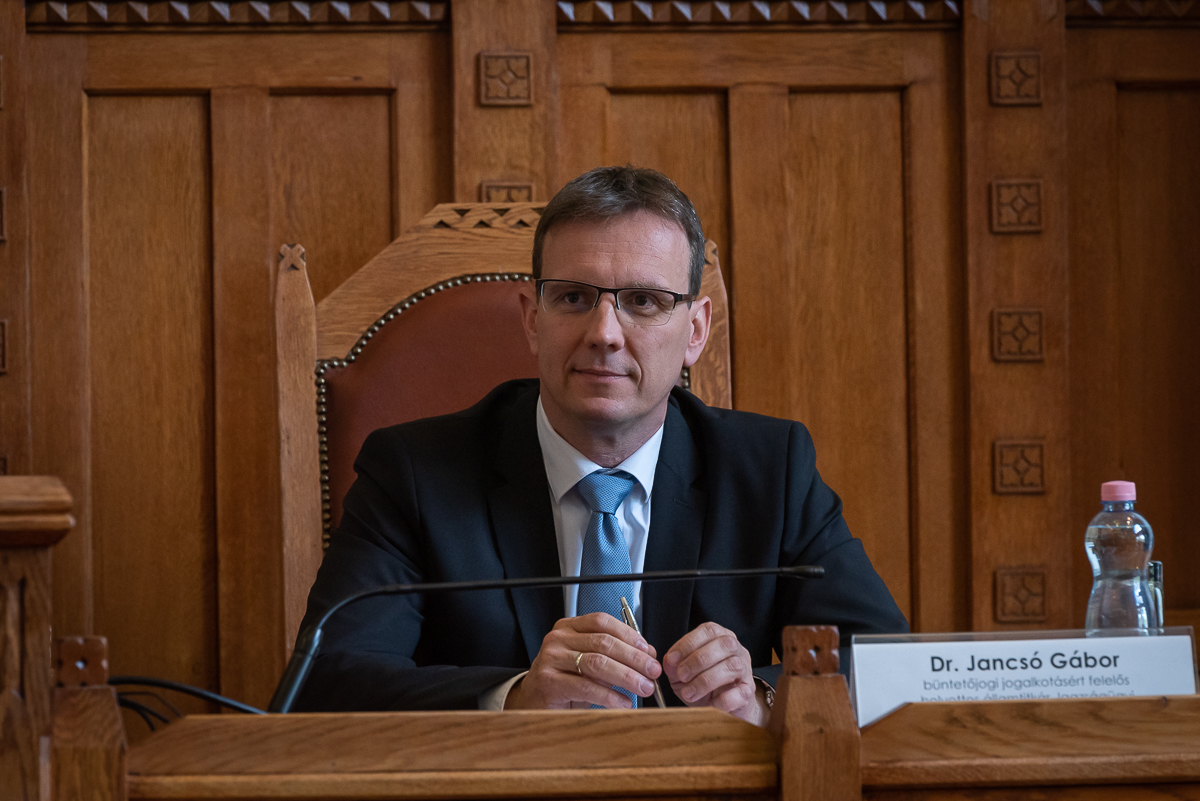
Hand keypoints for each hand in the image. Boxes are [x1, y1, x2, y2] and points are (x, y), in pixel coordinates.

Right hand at [504, 612, 661, 709]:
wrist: (533, 702)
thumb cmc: (564, 682)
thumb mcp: (589, 664)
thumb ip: (614, 657)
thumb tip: (647, 655)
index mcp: (569, 627)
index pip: (603, 622)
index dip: (629, 635)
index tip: (648, 650)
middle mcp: (558, 639)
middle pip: (604, 642)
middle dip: (634, 658)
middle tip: (653, 672)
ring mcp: (551, 658)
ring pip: (597, 663)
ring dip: (626, 676)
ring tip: (644, 687)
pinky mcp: (549, 682)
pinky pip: (587, 687)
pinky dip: (610, 696)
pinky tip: (624, 703)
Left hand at [663, 622, 765, 724]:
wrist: (724, 708)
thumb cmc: (702, 684)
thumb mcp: (683, 671)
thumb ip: (674, 665)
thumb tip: (669, 661)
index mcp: (720, 638)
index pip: (709, 630)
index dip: (688, 643)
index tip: (672, 659)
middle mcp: (736, 650)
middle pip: (725, 644)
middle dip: (698, 660)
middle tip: (681, 676)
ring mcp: (746, 671)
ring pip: (733, 667)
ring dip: (706, 680)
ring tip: (689, 693)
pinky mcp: (748, 693)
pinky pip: (740, 693)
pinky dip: (723, 699)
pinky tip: (710, 703)